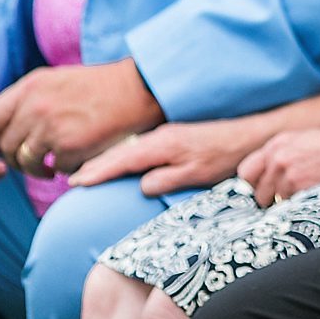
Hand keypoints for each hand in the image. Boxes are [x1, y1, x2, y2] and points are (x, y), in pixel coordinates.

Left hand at [0, 58, 163, 175]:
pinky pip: (54, 166)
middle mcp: (35, 106)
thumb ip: (31, 99)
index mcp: (31, 86)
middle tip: (28, 164)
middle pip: (6, 144)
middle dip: (14, 160)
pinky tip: (76, 159)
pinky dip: (64, 168)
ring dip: (36, 169)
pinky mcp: (68, 146)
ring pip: (25, 161)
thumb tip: (9, 126)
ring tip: (49, 169)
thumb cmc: (103, 86)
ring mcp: (50, 126)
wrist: (140, 89)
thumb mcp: (59, 81)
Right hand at [67, 116, 268, 193]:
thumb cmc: (224, 157)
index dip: (97, 171)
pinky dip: (121, 155)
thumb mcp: (195, 174)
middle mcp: (160, 136)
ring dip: (105, 160)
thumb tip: (139, 185)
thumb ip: (165, 179)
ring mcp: (166, 134)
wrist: (249, 135)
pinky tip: (116, 162)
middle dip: (94, 165)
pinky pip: (138, 146)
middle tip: (70, 179)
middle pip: (119, 151)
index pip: (121, 159)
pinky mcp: (173, 136)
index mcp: (162, 145)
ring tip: (84, 173)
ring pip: (127, 147)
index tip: (75, 182)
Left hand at [238, 129, 319, 206]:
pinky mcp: (297, 188)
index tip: (263, 188)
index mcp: (276, 144)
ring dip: (282, 203)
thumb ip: (279, 154)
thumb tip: (261, 175)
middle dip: (268, 196)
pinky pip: (286, 206)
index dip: (253, 183)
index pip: (246, 172)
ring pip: (271, 201)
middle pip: (257, 191)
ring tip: (300, 197)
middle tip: (285, 196)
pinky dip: (295, 206)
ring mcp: (286, 173)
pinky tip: (308, 199)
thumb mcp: (301, 141)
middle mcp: (277, 158)